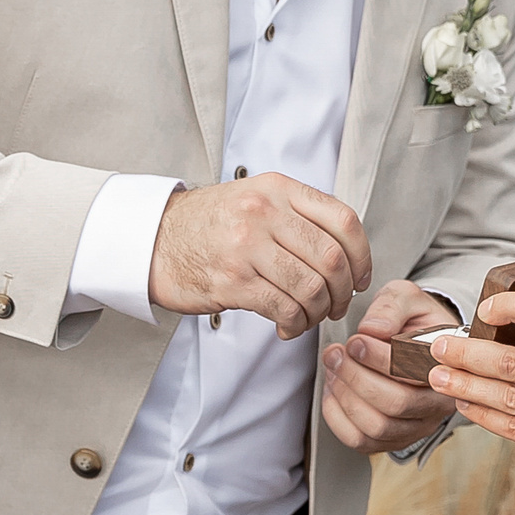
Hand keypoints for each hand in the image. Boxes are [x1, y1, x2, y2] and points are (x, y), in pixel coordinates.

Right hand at [148, 172, 371, 337]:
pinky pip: (284, 308)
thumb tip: (346, 250)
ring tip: (311, 316)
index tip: (361, 276)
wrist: (151, 239)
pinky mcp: (232, 282)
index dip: (363, 255)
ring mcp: (246, 247)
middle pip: (332, 258)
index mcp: (278, 189)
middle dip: (344, 291)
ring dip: (320, 311)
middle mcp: (264, 213)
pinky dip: (295, 323)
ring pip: (311, 287)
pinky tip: (288, 325)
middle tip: (338, 304)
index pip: (343, 220)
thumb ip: (298, 213)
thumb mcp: (255, 198)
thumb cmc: (209, 224)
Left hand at [319, 281, 463, 454]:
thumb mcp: (407, 298)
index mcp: (448, 368)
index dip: (378, 359)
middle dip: (356, 377)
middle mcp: (438, 404)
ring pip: (377, 427)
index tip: (356, 340)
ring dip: (345, 396)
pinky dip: (338, 417)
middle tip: (337, 353)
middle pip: (395, 404)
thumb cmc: (414, 321)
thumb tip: (373, 330)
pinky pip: (361, 441)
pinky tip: (334, 390)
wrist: (418, 343)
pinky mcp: (393, 439)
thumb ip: (391, 306)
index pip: (414, 374)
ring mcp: (417, 426)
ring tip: (334, 368)